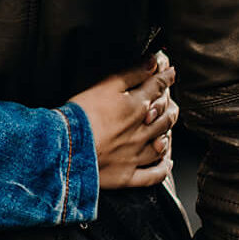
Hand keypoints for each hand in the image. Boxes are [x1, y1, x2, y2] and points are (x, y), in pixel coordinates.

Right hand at [68, 52, 177, 189]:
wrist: (67, 148)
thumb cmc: (82, 115)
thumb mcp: (105, 86)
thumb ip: (131, 74)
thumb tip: (152, 63)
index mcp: (136, 107)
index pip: (156, 88)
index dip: (165, 78)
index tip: (171, 73)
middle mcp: (142, 131)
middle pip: (164, 118)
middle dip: (170, 108)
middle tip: (172, 103)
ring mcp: (136, 155)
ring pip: (161, 145)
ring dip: (167, 135)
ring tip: (168, 130)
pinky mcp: (127, 176)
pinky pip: (152, 175)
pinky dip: (162, 169)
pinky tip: (166, 163)